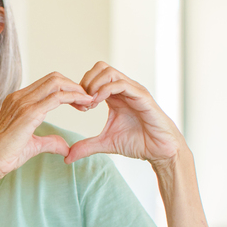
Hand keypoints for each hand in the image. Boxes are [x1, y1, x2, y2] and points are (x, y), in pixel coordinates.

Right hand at [0, 73, 93, 180]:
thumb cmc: (5, 156)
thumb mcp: (33, 145)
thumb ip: (50, 142)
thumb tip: (65, 147)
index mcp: (18, 101)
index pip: (47, 84)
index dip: (67, 89)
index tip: (80, 102)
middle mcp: (19, 97)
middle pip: (54, 78)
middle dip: (74, 85)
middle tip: (88, 100)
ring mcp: (23, 103)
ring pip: (56, 83)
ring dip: (76, 90)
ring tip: (89, 102)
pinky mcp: (28, 113)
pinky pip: (57, 97)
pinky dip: (74, 97)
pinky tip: (84, 104)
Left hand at [66, 62, 183, 166]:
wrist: (160, 150)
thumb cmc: (137, 142)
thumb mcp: (105, 143)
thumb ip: (86, 146)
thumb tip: (67, 157)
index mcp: (114, 95)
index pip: (94, 77)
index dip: (81, 88)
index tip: (77, 106)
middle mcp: (123, 89)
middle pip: (99, 68)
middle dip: (85, 82)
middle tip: (81, 103)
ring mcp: (133, 90)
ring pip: (109, 72)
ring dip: (93, 85)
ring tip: (89, 103)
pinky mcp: (142, 96)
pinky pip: (121, 84)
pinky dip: (105, 90)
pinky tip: (97, 104)